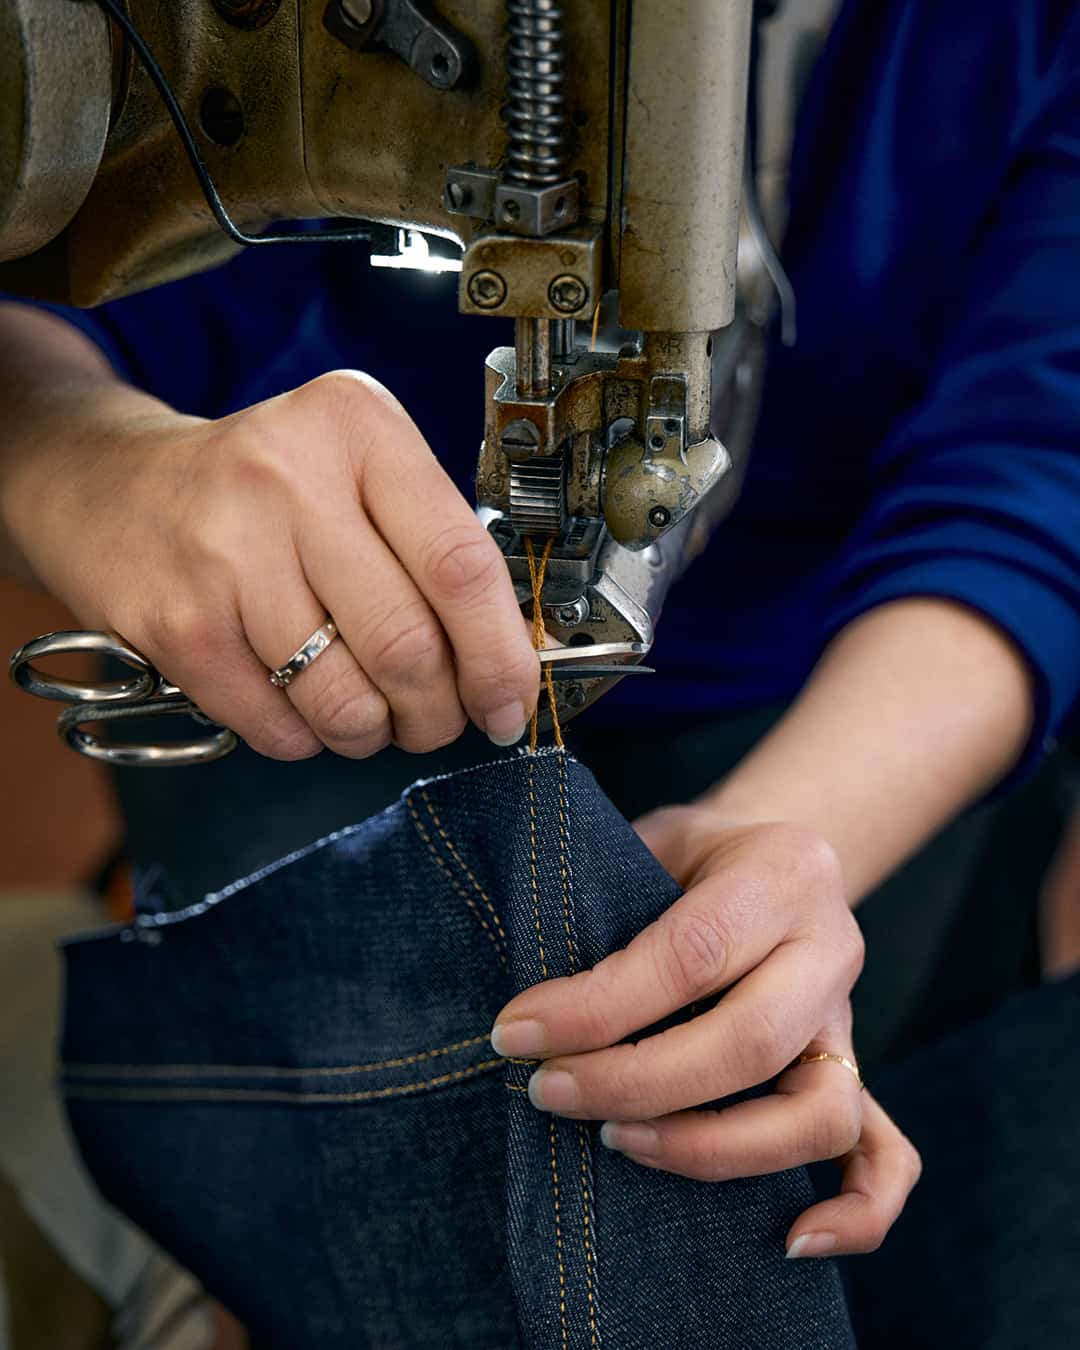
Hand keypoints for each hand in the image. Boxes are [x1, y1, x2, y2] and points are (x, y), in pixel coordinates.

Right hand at [9, 369, 539, 758]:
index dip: (500, 654)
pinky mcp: (177, 622)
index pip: (461, 563)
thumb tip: (507, 662)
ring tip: (371, 718)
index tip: (511, 700)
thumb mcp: (354, 471)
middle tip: (438, 721)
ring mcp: (225, 552)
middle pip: (408, 644)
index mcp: (357, 429)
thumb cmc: (259, 489)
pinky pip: (278, 724)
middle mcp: (290, 478)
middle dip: (438, 711)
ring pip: (344, 699)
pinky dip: (307, 739)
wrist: (106, 486)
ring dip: (373, 734)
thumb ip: (432, 546)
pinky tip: (303, 709)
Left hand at [490, 807, 920, 1257]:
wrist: (776, 853)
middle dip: (633, 1082)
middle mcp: (832, 949)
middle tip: (547, 1091)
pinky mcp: (858, 1075)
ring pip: (816, 1115)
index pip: (693, 953)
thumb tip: (532, 1008)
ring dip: (708, 1147)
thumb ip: (610, 901)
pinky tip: (789, 1240)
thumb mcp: (653, 839)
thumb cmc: (692, 854)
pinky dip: (855, 1211)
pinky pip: (886, 1157)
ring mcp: (851, 1021)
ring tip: (614, 1141)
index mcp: (783, 872)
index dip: (599, 1006)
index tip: (518, 1033)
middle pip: (748, 1043)